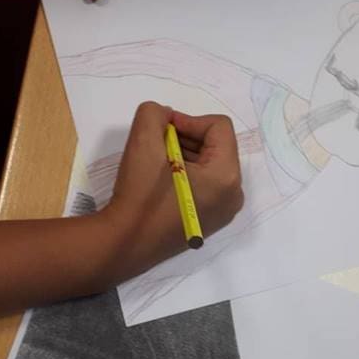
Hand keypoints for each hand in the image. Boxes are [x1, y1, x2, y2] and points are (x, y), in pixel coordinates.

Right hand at [102, 102, 242, 274]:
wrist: (125, 244)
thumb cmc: (139, 195)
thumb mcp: (143, 142)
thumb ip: (155, 113)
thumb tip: (167, 117)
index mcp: (227, 177)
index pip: (218, 127)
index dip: (188, 120)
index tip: (162, 129)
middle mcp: (233, 195)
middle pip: (217, 146)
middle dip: (187, 137)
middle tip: (156, 142)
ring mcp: (223, 212)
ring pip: (210, 164)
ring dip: (184, 154)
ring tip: (156, 159)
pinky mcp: (209, 221)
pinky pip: (205, 185)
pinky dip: (186, 173)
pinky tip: (160, 178)